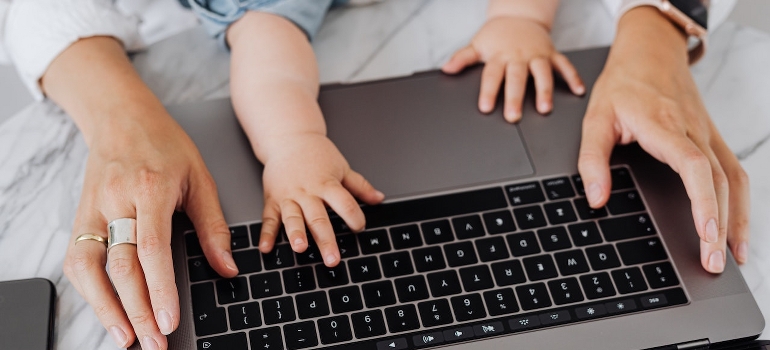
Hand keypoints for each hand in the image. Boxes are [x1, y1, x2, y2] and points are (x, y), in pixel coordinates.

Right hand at [62, 114, 237, 348]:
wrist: (121, 117)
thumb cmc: (165, 144)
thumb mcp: (200, 178)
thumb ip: (213, 226)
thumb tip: (227, 268)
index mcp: (151, 189)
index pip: (152, 248)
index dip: (159, 288)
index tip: (167, 321)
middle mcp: (117, 202)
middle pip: (120, 266)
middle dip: (136, 311)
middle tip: (153, 343)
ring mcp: (93, 210)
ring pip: (89, 268)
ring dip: (106, 309)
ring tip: (127, 338)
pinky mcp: (80, 217)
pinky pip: (77, 261)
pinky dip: (90, 291)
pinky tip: (107, 311)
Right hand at [257, 133, 383, 266]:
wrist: (288, 138)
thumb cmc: (316, 153)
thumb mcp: (341, 167)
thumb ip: (359, 186)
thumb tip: (379, 198)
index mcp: (326, 183)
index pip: (344, 203)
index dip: (354, 216)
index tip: (360, 227)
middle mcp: (307, 191)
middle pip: (318, 217)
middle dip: (325, 240)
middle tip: (332, 259)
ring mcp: (288, 196)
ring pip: (293, 218)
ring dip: (296, 234)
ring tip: (300, 248)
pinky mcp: (272, 199)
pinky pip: (269, 218)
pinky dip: (267, 233)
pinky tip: (266, 247)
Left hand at [441, 16, 584, 121]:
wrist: (519, 15)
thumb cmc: (497, 35)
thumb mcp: (477, 45)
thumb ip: (462, 58)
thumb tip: (446, 69)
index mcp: (500, 56)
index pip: (492, 76)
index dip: (488, 92)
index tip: (485, 107)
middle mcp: (519, 56)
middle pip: (516, 78)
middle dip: (515, 97)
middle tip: (513, 116)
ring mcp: (537, 55)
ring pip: (542, 73)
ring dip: (544, 90)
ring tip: (545, 108)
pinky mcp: (552, 53)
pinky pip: (564, 65)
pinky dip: (572, 77)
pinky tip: (578, 91)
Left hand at [577, 7, 749, 273]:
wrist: (650, 50)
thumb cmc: (623, 84)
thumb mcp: (595, 118)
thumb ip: (593, 159)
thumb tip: (596, 199)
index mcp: (665, 127)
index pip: (694, 167)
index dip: (703, 201)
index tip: (706, 232)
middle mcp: (694, 132)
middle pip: (719, 182)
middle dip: (721, 226)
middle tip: (716, 263)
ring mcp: (707, 135)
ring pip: (734, 179)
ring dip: (737, 218)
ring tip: (735, 255)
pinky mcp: (711, 137)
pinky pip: (733, 170)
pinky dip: (739, 200)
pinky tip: (736, 224)